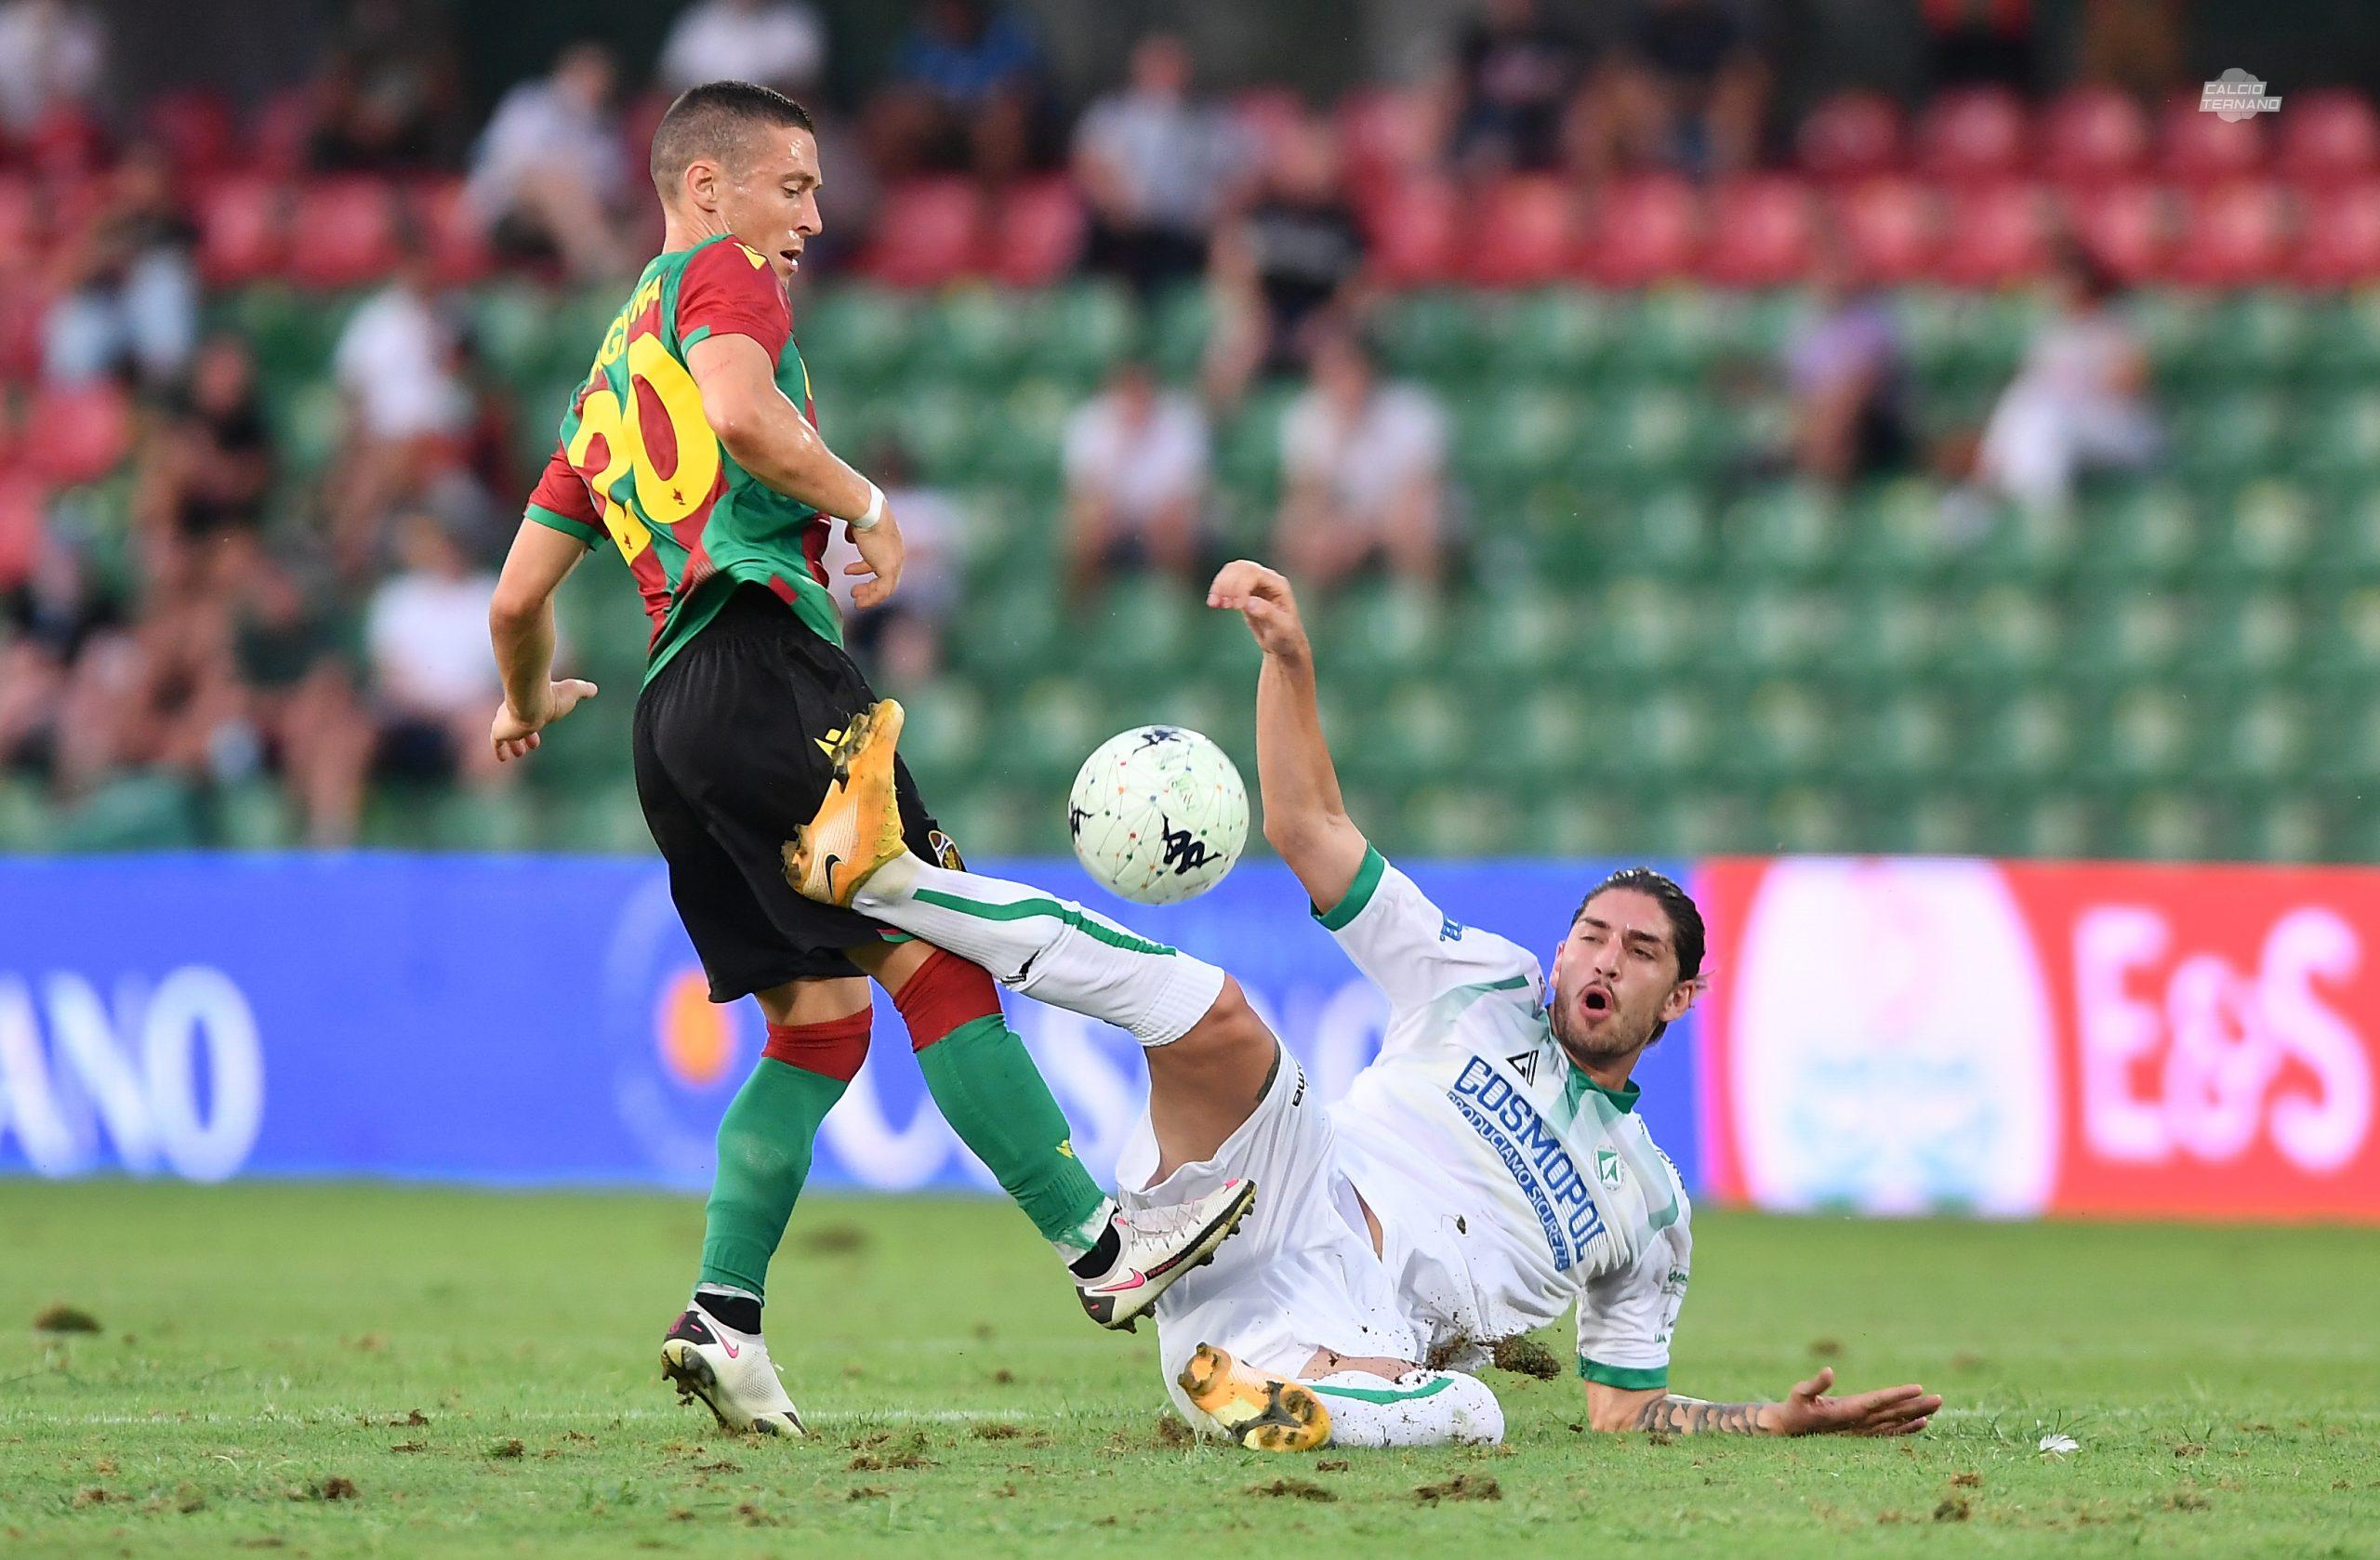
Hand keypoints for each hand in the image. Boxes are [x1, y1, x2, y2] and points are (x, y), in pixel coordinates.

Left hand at [491, 678, 597, 762]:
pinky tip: (503, 759)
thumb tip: (594, 689)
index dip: (537, 722)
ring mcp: (506, 722)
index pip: (531, 712)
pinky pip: (497, 744)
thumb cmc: (551, 695)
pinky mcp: (500, 732)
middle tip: (533, 744)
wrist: (530, 699)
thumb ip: (582, 690)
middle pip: (519, 723)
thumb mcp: (573, 691)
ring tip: (520, 753)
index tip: (542, 729)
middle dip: (526, 734)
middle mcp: (516, 711)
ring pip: (508, 735)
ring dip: (515, 744)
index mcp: (531, 701)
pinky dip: (500, 751)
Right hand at [844, 508, 903, 609]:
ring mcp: (895, 562)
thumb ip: (856, 535)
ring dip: (869, 594)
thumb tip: (850, 537)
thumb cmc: (863, 515)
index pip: (881, 561)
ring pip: (886, 587)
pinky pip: (883, 591)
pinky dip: (871, 599)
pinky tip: (860, 602)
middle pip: (885, 576)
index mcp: (891, 543)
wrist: (869, 513)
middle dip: (868, 585)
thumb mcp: (860, 527)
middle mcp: (896, 554)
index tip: (850, 571)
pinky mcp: (889, 569)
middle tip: (855, 590)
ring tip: (855, 597)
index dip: (864, 568)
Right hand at [1207, 559, 1307, 659]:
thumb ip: (1267, 613)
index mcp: (1278, 584)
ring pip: (1232, 572)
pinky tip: (1214, 604)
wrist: (1283, 644)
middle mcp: (1266, 579)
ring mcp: (1255, 583)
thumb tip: (1249, 602)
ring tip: (1214, 604)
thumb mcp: (1281, 627)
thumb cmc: (1287, 636)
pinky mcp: (1244, 591)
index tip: (1237, 607)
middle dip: (1227, 583)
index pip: (1254, 574)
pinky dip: (1218, 591)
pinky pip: (1228, 583)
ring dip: (1220, 585)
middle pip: (1241, 568)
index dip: (1241, 587)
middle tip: (1219, 604)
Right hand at [1768, 1367, 1939, 1436]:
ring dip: (1916, 1414)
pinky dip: (1906, 1427)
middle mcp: (1859, 1422)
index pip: (1878, 1401)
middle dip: (1917, 1405)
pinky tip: (1922, 1423)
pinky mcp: (1862, 1433)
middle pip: (1894, 1412)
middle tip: (1940, 1399)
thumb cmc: (1794, 1408)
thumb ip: (1814, 1384)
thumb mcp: (1799, 1393)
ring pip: (1895, 1421)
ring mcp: (1862, 1429)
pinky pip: (1890, 1431)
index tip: (1919, 1388)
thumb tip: (1829, 1371)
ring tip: (1937, 1407)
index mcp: (1847, 1410)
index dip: (1898, 1395)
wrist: (1790, 1431)